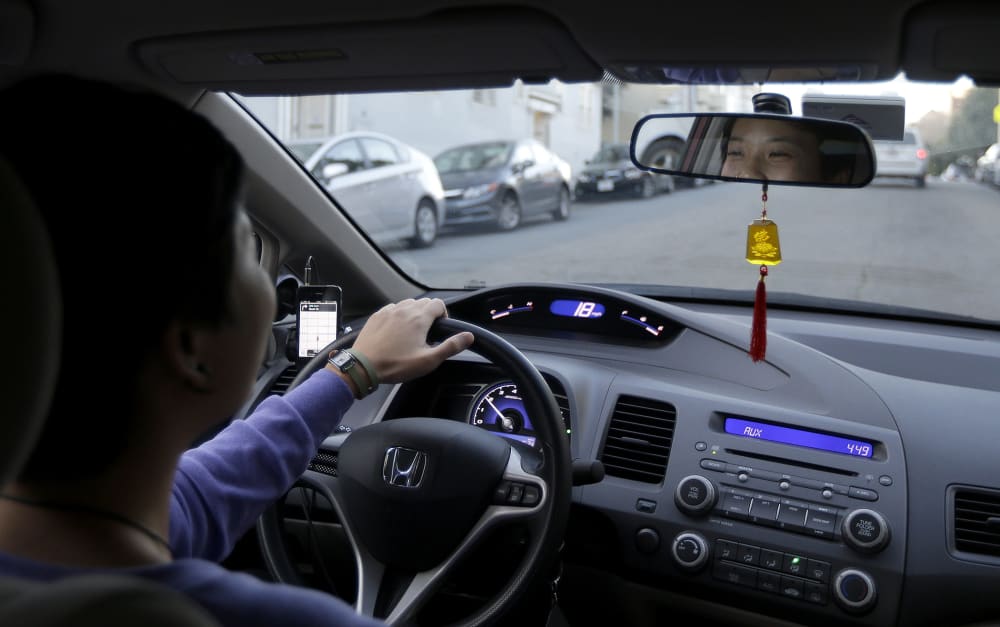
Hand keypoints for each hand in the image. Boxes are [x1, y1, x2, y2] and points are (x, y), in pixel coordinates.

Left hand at [350, 298, 473, 383]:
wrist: (363, 365)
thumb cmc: (396, 364)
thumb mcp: (428, 360)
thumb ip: (450, 346)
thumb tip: (468, 336)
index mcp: (419, 318)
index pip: (438, 304)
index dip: (444, 314)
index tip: (440, 328)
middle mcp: (404, 309)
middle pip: (424, 302)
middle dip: (430, 313)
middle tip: (428, 333)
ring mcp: (389, 310)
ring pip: (408, 303)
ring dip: (414, 313)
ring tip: (412, 332)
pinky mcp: (377, 315)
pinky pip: (393, 308)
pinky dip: (398, 315)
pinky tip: (396, 330)